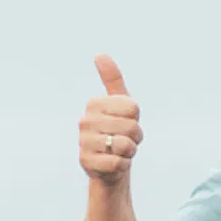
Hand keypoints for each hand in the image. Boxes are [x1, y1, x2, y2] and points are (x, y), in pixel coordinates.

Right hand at [80, 55, 143, 184]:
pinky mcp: (86, 163)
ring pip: (124, 145)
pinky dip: (122, 165)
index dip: (136, 119)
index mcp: (94, 103)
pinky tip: (114, 164)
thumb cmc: (116, 131)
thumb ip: (112, 79)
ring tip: (119, 151)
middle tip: (125, 140)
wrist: (108, 165)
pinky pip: (118, 163)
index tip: (127, 122)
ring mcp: (83, 142)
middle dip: (135, 137)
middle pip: (131, 127)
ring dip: (129, 152)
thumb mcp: (119, 103)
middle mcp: (85, 121)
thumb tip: (99, 54)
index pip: (133, 108)